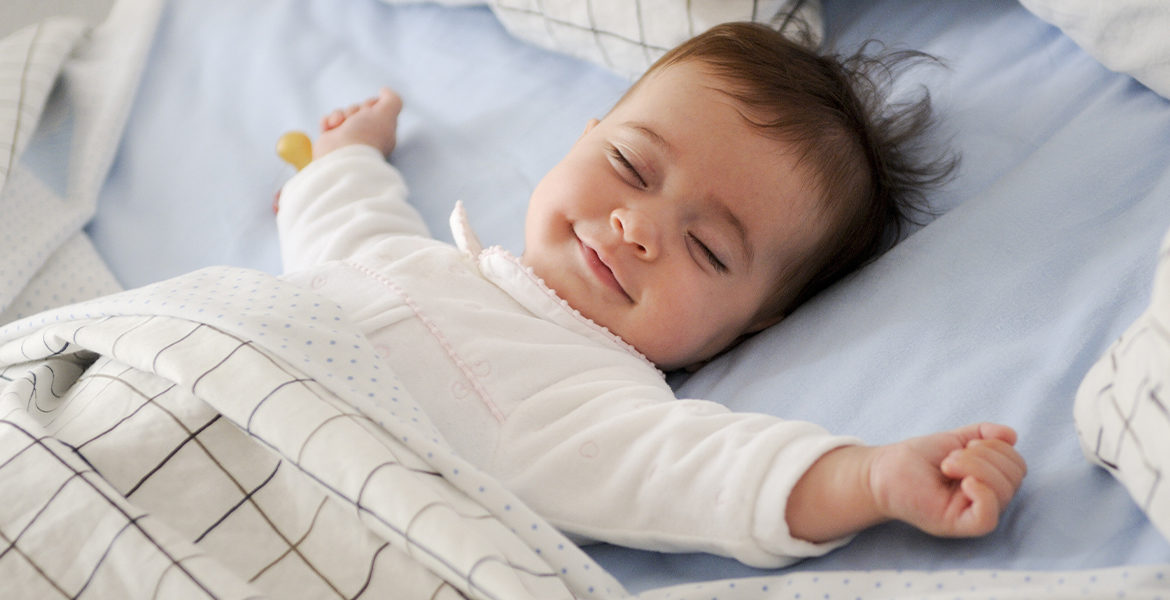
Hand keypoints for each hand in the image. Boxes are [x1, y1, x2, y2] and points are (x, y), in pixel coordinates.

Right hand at [314, 87, 402, 158]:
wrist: (341, 155)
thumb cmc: (366, 135)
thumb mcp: (387, 113)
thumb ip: (392, 99)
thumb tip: (384, 90)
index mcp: (382, 131)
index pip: (376, 107)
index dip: (371, 104)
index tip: (370, 113)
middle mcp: (366, 135)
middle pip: (359, 108)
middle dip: (355, 110)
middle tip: (355, 122)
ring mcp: (348, 137)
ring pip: (343, 112)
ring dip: (340, 115)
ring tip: (340, 126)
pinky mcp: (331, 140)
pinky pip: (328, 120)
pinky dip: (328, 121)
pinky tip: (330, 129)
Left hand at [869, 422, 1025, 536]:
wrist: (883, 470)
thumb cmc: (916, 458)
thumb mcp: (954, 439)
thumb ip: (983, 434)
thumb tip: (1012, 435)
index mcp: (989, 481)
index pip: (1017, 466)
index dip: (998, 448)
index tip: (967, 444)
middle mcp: (985, 499)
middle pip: (1014, 478)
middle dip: (985, 456)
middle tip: (951, 457)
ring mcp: (971, 513)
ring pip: (1003, 493)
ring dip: (976, 467)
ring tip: (947, 465)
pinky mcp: (957, 525)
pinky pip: (987, 518)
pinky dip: (983, 495)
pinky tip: (964, 482)